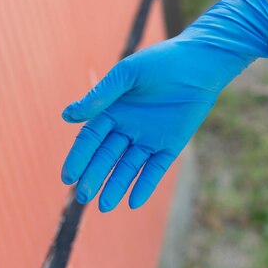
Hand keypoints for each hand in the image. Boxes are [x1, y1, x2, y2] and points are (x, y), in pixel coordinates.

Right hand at [61, 0, 267, 210]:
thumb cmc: (161, 62)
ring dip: (116, 185)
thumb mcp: (127, 75)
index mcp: (112, 110)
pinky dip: (144, 184)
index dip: (78, 157)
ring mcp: (148, 139)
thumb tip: (67, 116)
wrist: (200, 63)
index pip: (90, 139)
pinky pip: (154, 169)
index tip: (67, 177)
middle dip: (94, 176)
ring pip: (128, 167)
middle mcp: (127, 128)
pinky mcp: (170, 146)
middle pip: (106, 157)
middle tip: (84, 196)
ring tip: (105, 205)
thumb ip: (101, 96)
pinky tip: (133, 201)